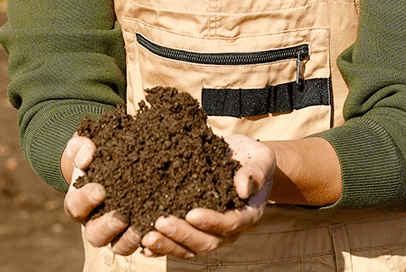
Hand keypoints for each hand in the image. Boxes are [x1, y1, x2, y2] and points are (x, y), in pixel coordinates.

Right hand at [61, 133, 144, 253]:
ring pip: (118, 245)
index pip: (76, 206)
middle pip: (95, 234)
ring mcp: (117, 229)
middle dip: (107, 227)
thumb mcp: (85, 145)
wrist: (112, 155)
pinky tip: (158, 229)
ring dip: (128, 240)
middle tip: (121, 216)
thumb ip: (81, 148)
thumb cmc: (95, 151)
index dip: (86, 200)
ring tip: (140, 229)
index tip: (100, 190)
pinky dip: (149, 240)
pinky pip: (141, 243)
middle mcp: (95, 219)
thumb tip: (86, 158)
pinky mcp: (137, 228)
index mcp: (79, 200)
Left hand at [139, 134, 275, 259]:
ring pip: (190, 248)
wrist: (243, 158)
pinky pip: (179, 244)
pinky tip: (145, 244)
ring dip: (168, 244)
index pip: (230, 224)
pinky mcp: (195, 228)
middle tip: (161, 222)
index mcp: (248, 215)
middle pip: (206, 241)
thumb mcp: (261, 159)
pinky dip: (163, 247)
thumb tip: (243, 188)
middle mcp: (229, 230)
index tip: (192, 214)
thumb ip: (254, 172)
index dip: (211, 221)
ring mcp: (211, 232)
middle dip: (183, 235)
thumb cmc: (253, 158)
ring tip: (148, 236)